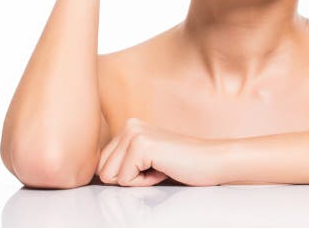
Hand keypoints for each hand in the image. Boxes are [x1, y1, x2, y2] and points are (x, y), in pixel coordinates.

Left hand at [96, 117, 221, 186]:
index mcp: (128, 126)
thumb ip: (123, 160)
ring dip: (136, 180)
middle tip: (155, 168)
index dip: (126, 175)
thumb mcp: (145, 159)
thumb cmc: (183, 164)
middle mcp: (128, 125)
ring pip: (111, 176)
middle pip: (103, 170)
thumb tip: (97, 174)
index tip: (150, 167)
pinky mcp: (141, 145)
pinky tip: (163, 169)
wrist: (211, 161)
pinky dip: (145, 182)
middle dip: (128, 178)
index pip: (102, 163)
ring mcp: (134, 133)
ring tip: (159, 167)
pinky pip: (125, 180)